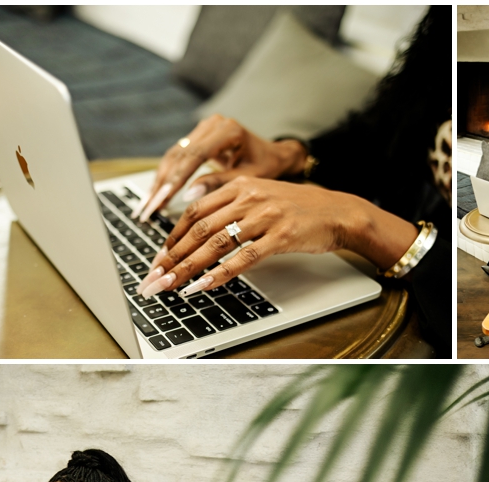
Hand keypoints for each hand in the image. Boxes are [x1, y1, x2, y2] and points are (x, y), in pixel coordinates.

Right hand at [135, 115, 306, 221]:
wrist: (273, 153)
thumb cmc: (266, 166)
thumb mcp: (247, 178)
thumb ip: (219, 183)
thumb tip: (189, 196)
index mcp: (228, 131)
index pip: (195, 155)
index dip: (176, 179)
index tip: (162, 199)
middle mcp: (213, 124)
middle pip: (179, 154)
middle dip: (162, 185)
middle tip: (148, 209)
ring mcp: (204, 128)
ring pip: (174, 155)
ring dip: (159, 182)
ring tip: (147, 207)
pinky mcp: (198, 136)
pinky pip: (177, 157)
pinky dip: (166, 177)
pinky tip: (156, 195)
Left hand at [137, 177, 419, 298]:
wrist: (337, 212)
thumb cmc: (296, 209)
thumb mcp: (258, 196)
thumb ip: (226, 200)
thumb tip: (192, 206)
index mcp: (238, 186)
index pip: (194, 212)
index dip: (171, 238)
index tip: (156, 261)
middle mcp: (248, 197)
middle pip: (198, 230)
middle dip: (170, 258)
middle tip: (151, 280)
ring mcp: (263, 216)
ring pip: (214, 245)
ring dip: (186, 269)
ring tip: (168, 287)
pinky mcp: (279, 236)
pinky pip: (242, 258)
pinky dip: (217, 275)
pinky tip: (201, 288)